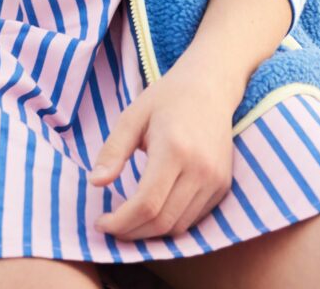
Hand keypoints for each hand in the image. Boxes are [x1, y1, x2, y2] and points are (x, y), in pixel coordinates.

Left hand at [90, 65, 238, 241]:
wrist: (211, 86)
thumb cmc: (167, 99)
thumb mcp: (132, 117)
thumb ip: (113, 150)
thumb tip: (95, 182)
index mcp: (175, 149)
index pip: (146, 203)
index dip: (120, 222)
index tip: (101, 222)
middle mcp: (200, 168)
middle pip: (162, 221)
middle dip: (131, 232)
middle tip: (111, 227)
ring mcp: (216, 178)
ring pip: (179, 226)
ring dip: (150, 233)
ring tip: (129, 222)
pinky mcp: (223, 184)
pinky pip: (194, 219)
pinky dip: (170, 224)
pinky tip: (153, 212)